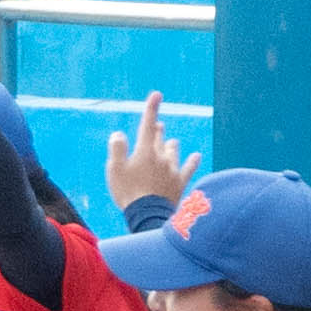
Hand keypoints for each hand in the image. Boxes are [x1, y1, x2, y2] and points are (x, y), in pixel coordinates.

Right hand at [108, 89, 190, 214]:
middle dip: (158, 130)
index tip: (157, 95)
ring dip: (170, 145)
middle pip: (160, 138)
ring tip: (170, 142)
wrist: (148, 216)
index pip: (148, 125)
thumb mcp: (114, 170)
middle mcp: (161, 157)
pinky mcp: (180, 183)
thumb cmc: (128, 193)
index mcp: (144, 151)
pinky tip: (196, 156)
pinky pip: (188, 168)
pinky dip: (192, 161)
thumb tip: (118, 134)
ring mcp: (172, 169)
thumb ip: (117, 149)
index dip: (152, 109)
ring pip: (173, 151)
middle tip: (158, 126)